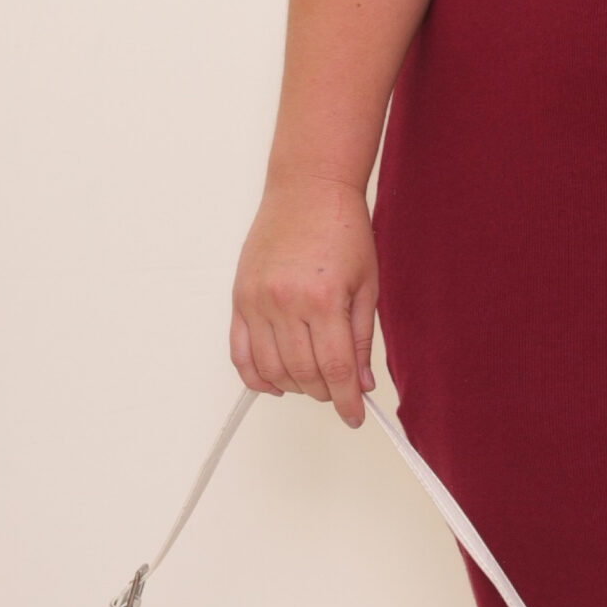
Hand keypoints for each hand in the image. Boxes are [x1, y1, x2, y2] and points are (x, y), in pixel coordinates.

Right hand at [230, 173, 378, 428]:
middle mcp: (286, 303)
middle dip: (325, 392)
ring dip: (294, 387)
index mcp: (324, 298)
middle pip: (302, 374)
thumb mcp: (367, 284)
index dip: (346, 401)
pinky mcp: (239, 298)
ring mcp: (257, 301)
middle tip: (339, 391)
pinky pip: (241, 354)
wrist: (308, 190)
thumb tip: (361, 384)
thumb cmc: (343, 229)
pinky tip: (277, 383)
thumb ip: (361, 338)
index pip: (334, 369)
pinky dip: (257, 377)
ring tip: (313, 381)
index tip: (354, 416)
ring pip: (271, 370)